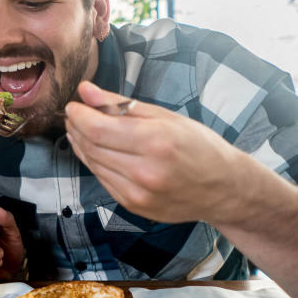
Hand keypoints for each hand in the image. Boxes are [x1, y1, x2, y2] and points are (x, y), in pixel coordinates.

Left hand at [65, 81, 247, 224]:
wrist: (224, 189)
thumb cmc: (199, 146)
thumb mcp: (165, 116)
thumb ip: (121, 104)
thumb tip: (86, 91)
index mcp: (156, 142)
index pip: (98, 129)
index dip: (79, 116)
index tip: (74, 105)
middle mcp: (145, 171)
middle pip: (92, 147)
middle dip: (77, 128)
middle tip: (75, 115)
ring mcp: (138, 193)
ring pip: (93, 164)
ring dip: (81, 145)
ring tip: (82, 129)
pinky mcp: (134, 206)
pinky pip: (103, 180)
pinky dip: (95, 163)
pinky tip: (96, 150)